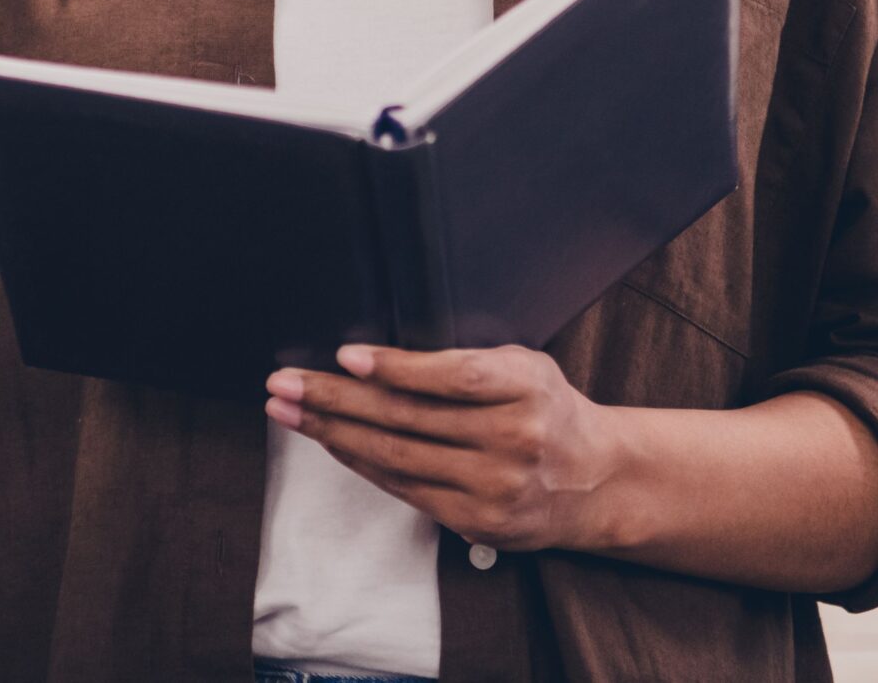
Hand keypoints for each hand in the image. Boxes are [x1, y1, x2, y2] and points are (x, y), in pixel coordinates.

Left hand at [266, 343, 620, 553]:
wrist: (594, 479)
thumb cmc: (546, 408)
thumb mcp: (523, 367)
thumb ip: (467, 363)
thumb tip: (377, 361)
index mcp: (526, 386)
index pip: (453, 376)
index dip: (396, 368)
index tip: (345, 357)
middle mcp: (514, 437)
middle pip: (407, 417)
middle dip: (334, 398)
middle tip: (283, 383)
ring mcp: (495, 485)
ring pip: (397, 456)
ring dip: (332, 432)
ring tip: (287, 411)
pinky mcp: (477, 521)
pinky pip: (404, 487)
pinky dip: (360, 463)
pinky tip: (330, 442)